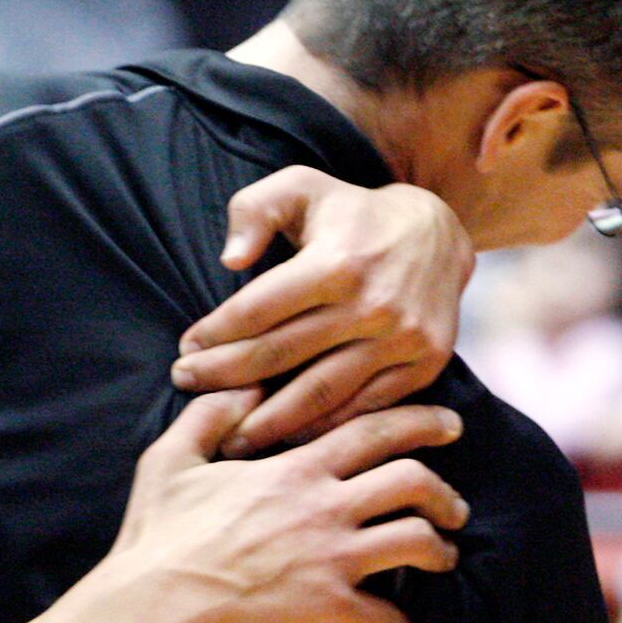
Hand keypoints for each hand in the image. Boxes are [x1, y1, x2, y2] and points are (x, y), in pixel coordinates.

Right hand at [104, 388, 467, 622]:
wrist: (151, 605)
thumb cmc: (157, 535)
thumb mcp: (170, 461)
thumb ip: (208, 417)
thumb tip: (241, 387)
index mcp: (291, 470)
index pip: (374, 431)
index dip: (422, 421)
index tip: (451, 424)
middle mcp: (323, 509)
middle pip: (415, 482)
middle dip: (446, 493)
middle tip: (455, 507)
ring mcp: (332, 561)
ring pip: (419, 543)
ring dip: (438, 551)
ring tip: (439, 558)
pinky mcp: (330, 612)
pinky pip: (391, 618)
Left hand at [171, 167, 473, 455]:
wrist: (436, 232)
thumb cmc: (348, 211)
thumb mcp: (299, 186)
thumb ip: (254, 211)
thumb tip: (230, 260)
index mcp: (338, 261)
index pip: (258, 310)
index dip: (215, 335)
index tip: (186, 350)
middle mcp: (374, 304)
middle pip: (280, 356)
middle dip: (224, 377)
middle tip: (187, 386)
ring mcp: (403, 340)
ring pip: (320, 394)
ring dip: (267, 420)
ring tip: (228, 433)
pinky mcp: (425, 365)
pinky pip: (363, 408)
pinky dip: (321, 426)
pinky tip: (285, 436)